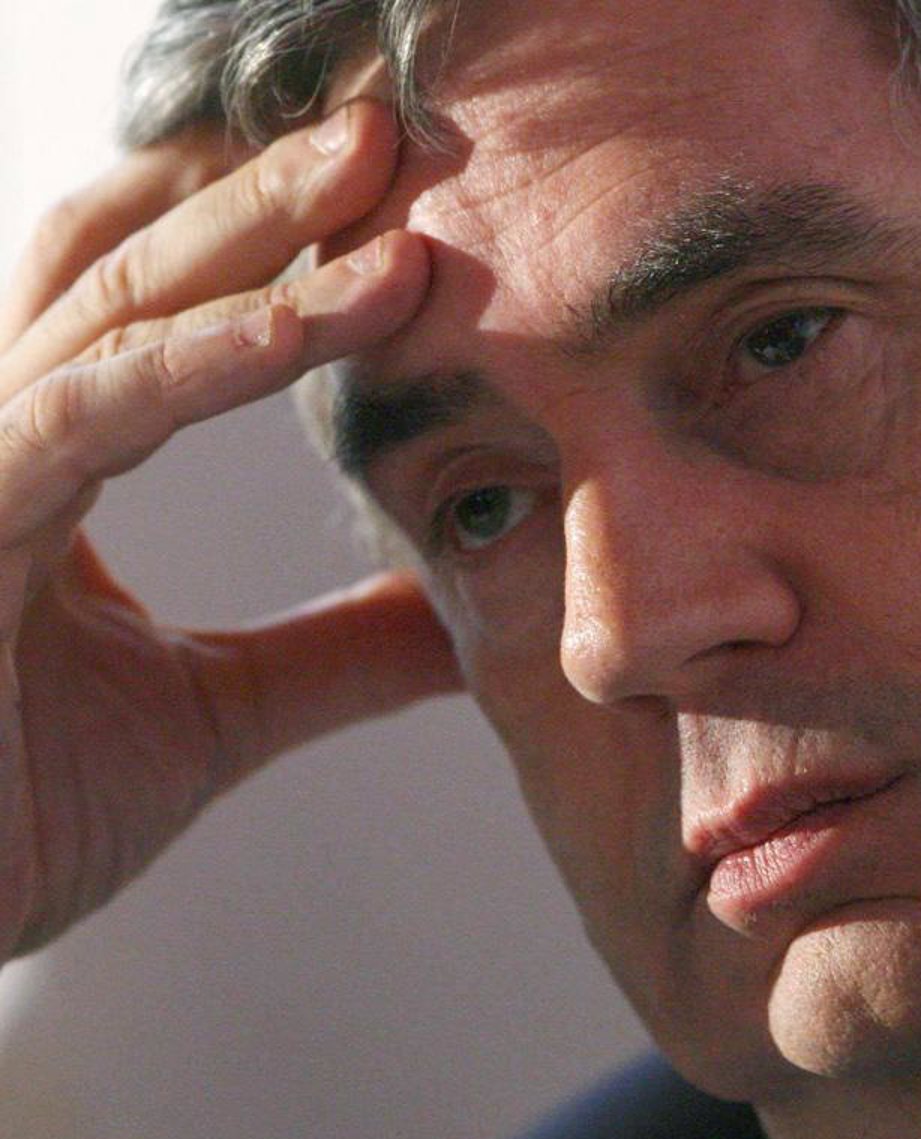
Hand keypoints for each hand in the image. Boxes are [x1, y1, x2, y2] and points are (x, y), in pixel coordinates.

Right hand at [0, 100, 460, 957]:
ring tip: (384, 182)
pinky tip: (320, 317)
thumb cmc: (19, 811)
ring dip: (256, 239)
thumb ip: (335, 655)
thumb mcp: (217, 714)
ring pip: (117, 309)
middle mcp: (1, 431)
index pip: (158, 305)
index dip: (267, 240)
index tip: (398, 208)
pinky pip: (87, 410)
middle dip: (270, 190)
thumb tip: (458, 620)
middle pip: (139, 265)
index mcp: (53, 458)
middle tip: (400, 128)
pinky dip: (204, 357)